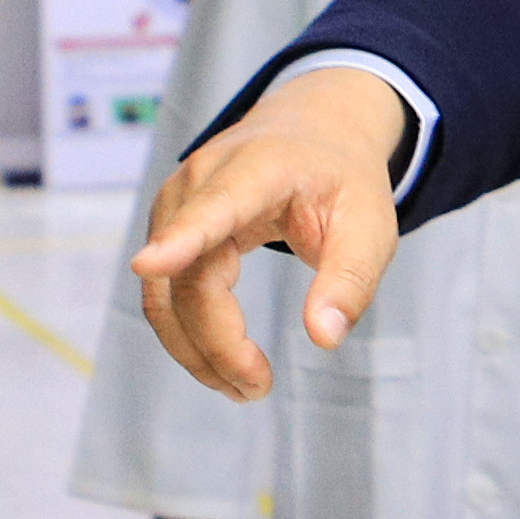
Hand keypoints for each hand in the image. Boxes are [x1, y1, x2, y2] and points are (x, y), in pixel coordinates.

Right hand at [132, 72, 412, 394]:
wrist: (314, 129)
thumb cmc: (342, 179)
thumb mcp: (371, 225)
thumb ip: (351, 280)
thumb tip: (324, 338)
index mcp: (260, 168)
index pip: (214, 207)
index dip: (181, 238)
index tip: (148, 263)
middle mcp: (203, 179)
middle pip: (189, 278)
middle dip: (216, 343)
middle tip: (258, 388)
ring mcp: (177, 201)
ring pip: (165, 293)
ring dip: (194, 349)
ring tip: (244, 387)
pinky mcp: (168, 223)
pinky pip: (165, 292)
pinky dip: (188, 334)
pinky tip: (222, 361)